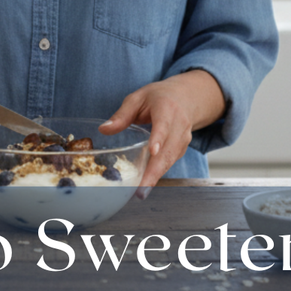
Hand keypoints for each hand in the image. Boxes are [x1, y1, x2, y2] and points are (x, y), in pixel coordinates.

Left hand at [98, 70, 224, 197]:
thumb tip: (104, 129)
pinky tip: (146, 184)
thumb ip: (122, 114)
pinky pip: (170, 163)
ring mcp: (183, 139)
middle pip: (167, 150)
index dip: (158, 139)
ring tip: (141, 192)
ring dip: (156, 177)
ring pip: (170, 160)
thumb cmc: (158, 97)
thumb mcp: (138, 98)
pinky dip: (158, 174)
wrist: (186, 97)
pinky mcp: (182, 149)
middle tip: (141, 189)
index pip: (163, 125)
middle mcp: (179, 125)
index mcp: (167, 108)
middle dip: (154, 171)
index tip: (152, 151)